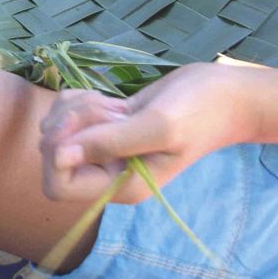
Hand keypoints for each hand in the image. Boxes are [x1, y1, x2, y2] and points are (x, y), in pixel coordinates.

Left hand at [39, 62, 259, 201]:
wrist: (225, 93)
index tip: (81, 128)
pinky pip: (70, 111)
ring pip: (59, 127)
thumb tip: (59, 155)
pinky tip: (112, 99)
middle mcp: (108, 172)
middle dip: (71, 122)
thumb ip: (109, 143)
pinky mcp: (106, 125)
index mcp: (121, 185)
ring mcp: (106, 148)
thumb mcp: (158, 126)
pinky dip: (82, 98)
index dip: (57, 154)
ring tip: (117, 105)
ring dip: (79, 107)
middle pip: (52, 151)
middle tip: (108, 110)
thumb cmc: (199, 111)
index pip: (57, 186)